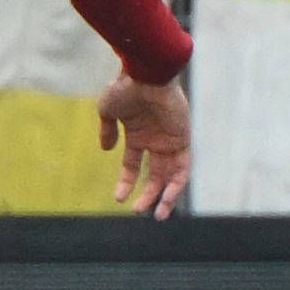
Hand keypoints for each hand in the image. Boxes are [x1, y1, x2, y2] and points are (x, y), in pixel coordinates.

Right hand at [98, 71, 189, 216]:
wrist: (145, 74)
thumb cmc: (125, 88)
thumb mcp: (108, 110)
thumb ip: (107, 130)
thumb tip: (106, 149)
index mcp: (137, 135)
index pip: (132, 166)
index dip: (126, 182)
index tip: (118, 198)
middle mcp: (155, 140)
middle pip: (153, 175)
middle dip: (147, 195)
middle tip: (138, 211)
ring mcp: (170, 140)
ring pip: (170, 176)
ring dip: (165, 196)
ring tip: (158, 214)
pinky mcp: (182, 139)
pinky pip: (183, 167)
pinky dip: (177, 184)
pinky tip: (168, 197)